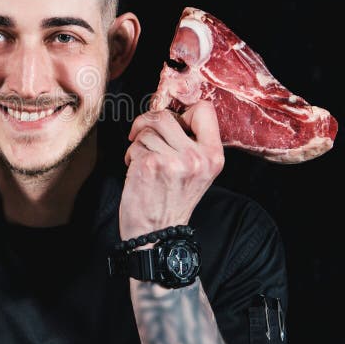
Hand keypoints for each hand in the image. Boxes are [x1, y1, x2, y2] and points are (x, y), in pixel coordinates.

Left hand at [119, 100, 224, 240]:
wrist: (157, 234)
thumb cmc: (172, 201)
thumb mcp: (197, 171)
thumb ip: (192, 143)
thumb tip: (171, 112)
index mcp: (214, 156)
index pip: (205, 109)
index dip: (182, 112)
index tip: (171, 123)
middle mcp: (197, 157)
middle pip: (165, 116)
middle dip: (147, 125)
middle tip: (142, 137)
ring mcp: (174, 161)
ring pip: (146, 130)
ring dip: (138, 143)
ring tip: (144, 162)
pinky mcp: (151, 165)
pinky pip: (135, 145)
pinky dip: (130, 155)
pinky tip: (137, 171)